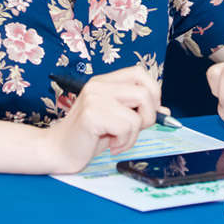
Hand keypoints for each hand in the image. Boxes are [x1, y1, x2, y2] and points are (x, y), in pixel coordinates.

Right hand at [43, 66, 160, 173]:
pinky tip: (111, 144)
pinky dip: (124, 142)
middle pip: (145, 93)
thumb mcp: (118, 121)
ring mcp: (95, 98)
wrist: (58, 151)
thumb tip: (165, 111)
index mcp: (105, 82)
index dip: (153, 92)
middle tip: (134, 129)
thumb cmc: (88, 137)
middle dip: (148, 117)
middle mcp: (99, 85)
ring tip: (118, 140)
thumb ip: (138, 113)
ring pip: (137, 114)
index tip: (147, 113)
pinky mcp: (92, 114)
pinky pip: (126, 128)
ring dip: (134, 134)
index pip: (140, 73)